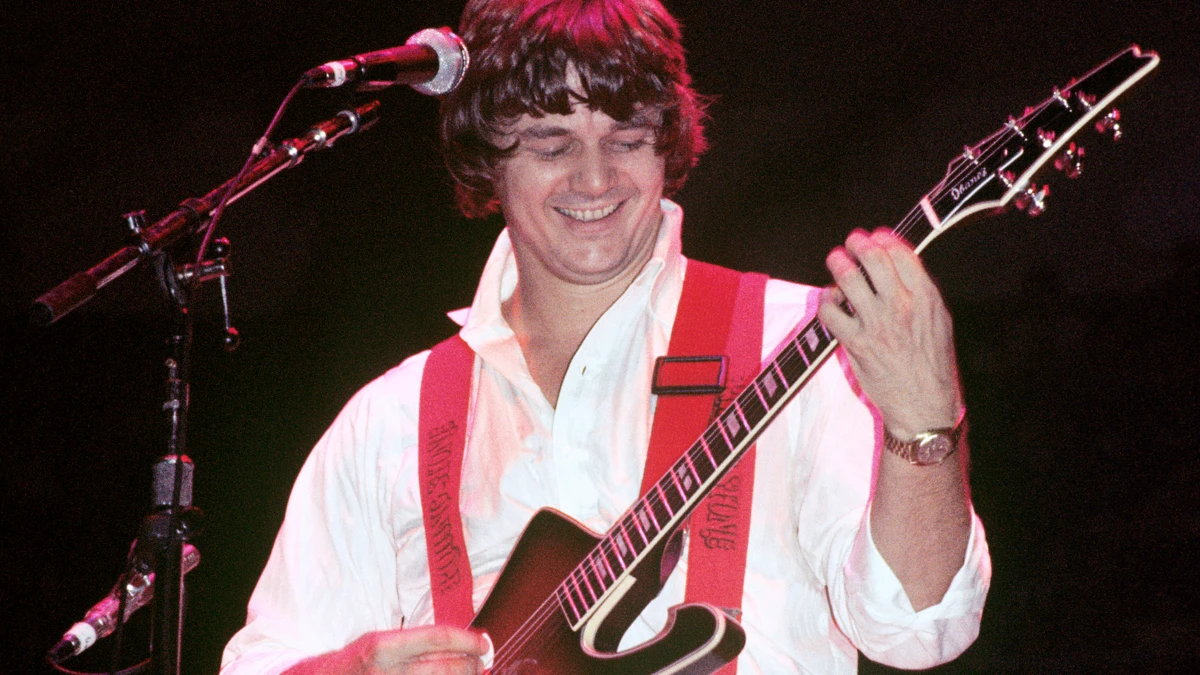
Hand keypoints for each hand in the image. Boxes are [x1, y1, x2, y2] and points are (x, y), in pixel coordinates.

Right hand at [285, 626, 490, 674]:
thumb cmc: (354, 664)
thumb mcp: (378, 643)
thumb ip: (414, 643)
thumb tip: (458, 642)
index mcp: (382, 647)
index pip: (437, 638)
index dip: (467, 640)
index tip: (484, 643)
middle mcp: (387, 671)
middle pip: (446, 667)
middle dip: (471, 664)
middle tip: (481, 661)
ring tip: (469, 673)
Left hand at [816, 228, 962, 438]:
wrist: (924, 404)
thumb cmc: (932, 363)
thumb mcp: (939, 320)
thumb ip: (920, 292)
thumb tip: (897, 265)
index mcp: (925, 297)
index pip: (900, 253)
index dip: (883, 238)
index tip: (875, 236)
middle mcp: (901, 306)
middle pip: (872, 258)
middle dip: (857, 243)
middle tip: (850, 243)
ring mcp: (876, 323)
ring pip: (848, 278)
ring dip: (837, 263)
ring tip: (836, 260)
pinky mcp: (855, 343)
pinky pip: (830, 311)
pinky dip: (826, 301)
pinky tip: (831, 302)